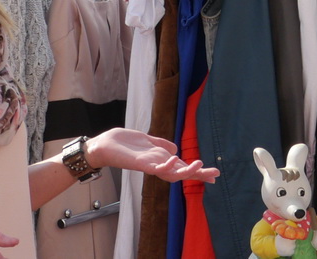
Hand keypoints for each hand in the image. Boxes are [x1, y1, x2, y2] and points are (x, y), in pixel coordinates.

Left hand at [87, 129, 220, 183]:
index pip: (183, 167)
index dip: (198, 171)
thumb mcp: (147, 141)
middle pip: (182, 173)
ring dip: (186, 171)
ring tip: (200, 165)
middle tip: (215, 175)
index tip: (215, 175)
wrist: (102, 146)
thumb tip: (176, 150)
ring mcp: (149, 165)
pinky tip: (175, 159)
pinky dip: (166, 165)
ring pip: (172, 173)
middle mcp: (157, 165)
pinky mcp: (139, 164)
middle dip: (198, 175)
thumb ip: (161, 144)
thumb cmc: (122, 143)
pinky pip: (155, 167)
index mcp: (161, 159)